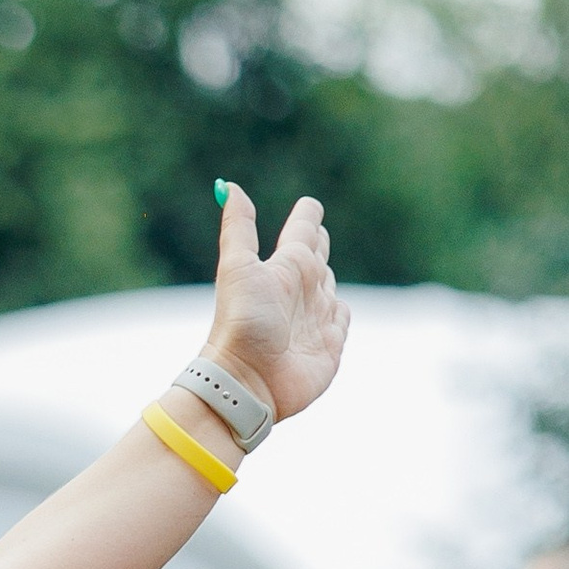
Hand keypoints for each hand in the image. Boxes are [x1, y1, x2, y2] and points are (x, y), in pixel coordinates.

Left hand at [202, 182, 348, 427]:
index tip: (309, 205)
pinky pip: (341, 320)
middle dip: (319, 242)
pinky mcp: (330, 344)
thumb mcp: (238, 268)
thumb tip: (227, 186)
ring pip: (330, 288)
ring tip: (321, 269)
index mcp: (287, 268)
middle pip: (318, 257)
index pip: (302, 232)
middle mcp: (303, 290)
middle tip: (316, 230)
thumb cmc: (242, 324)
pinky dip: (339, 314)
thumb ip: (239, 228)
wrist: (248, 381)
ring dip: (328, 278)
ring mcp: (317, 317)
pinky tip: (333, 313)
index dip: (307, 216)